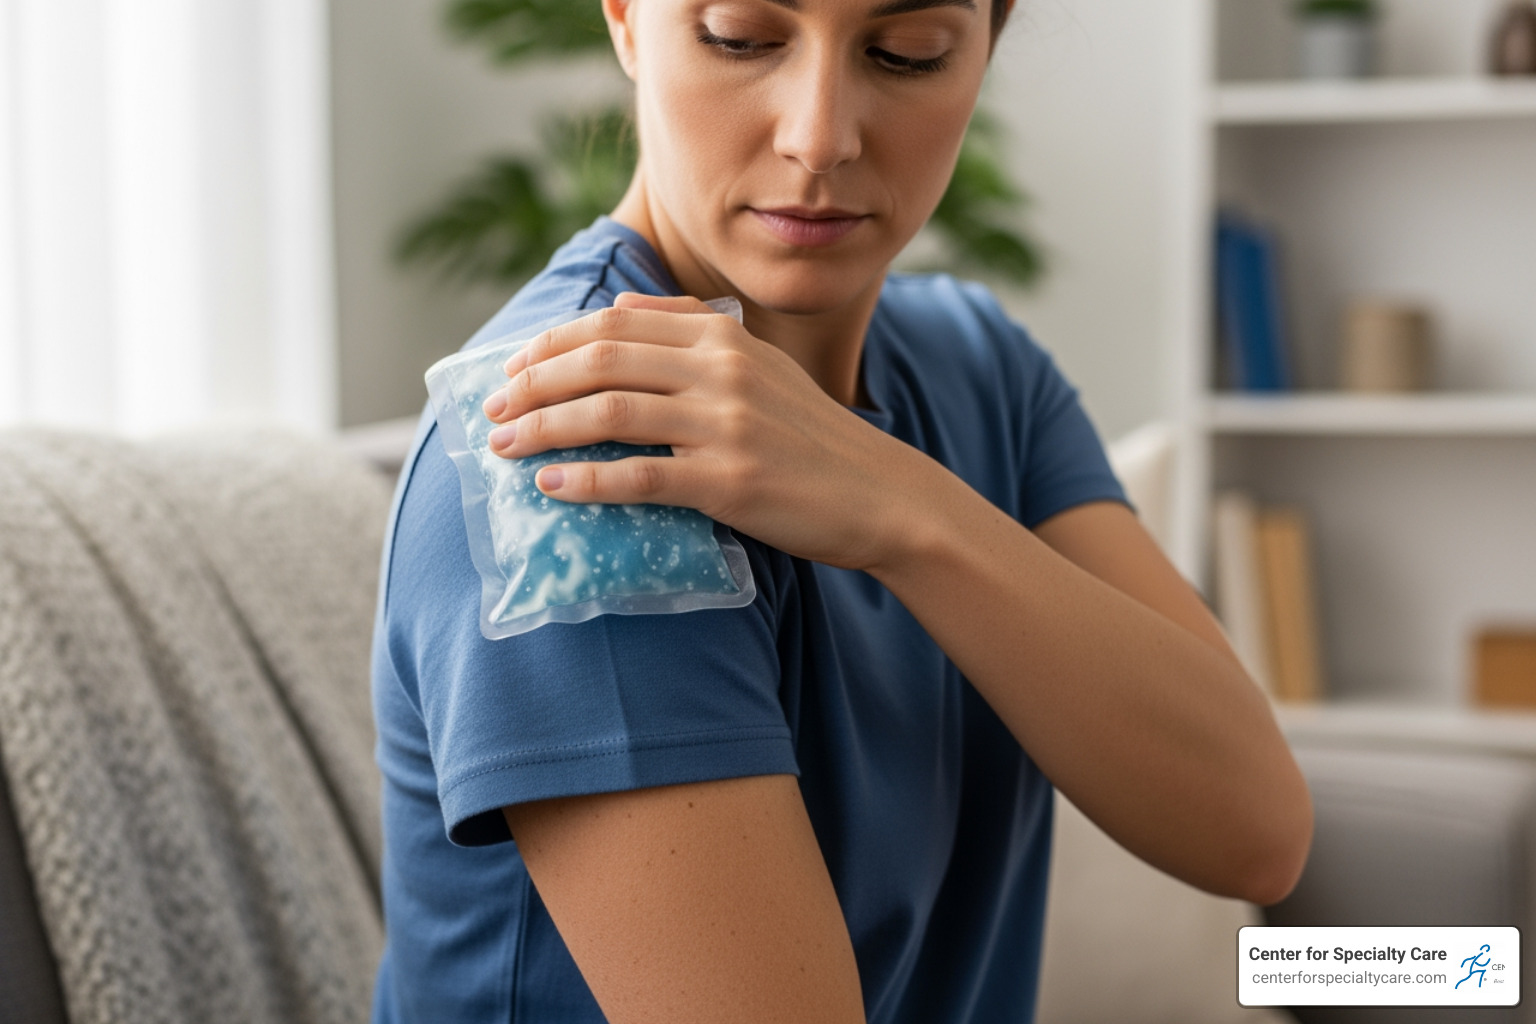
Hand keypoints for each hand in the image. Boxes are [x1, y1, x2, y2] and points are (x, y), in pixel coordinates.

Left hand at [480, 292, 925, 571]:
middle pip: (600, 361)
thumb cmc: (812, 436)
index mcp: (721, 337)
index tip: (512, 369)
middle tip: (492, 410)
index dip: (552, 345)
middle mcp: (720, 370)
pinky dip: (586, 481)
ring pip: (608, 413)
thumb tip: (621, 309)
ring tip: (503, 448)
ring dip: (543, 429)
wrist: (880, 494)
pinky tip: (551, 487)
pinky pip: (639, 477)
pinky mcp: (728, 480)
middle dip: (533, 384)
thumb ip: (690, 330)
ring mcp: (724, 424)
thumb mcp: (761, 365)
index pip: (614, 326)